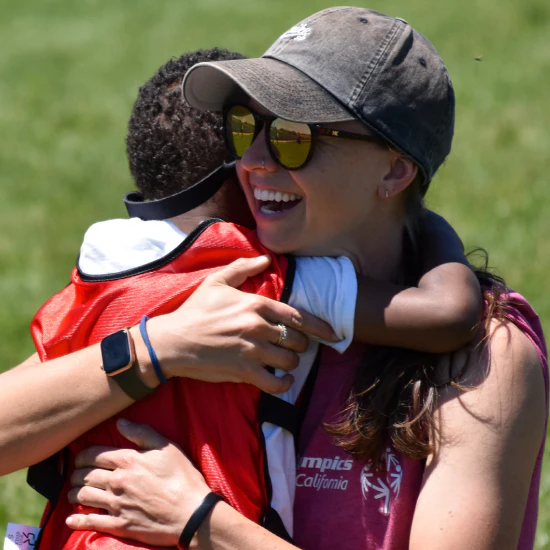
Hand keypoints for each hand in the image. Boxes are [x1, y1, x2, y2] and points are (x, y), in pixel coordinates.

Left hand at [67, 419, 208, 545]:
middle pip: (86, 475)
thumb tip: (120, 422)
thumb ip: (141, 432)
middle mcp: (117, 481)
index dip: (82, 456)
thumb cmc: (182, 476)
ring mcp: (116, 504)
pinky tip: (71, 519)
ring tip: (73, 492)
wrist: (191, 512)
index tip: (79, 458)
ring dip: (74, 493)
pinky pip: (91, 522)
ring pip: (84, 497)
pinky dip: (77, 520)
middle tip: (75, 474)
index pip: (94, 455)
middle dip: (77, 474)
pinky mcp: (119, 525)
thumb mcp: (166, 447)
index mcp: (127, 460)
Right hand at [146, 255, 337, 393]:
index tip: (332, 334)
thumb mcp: (217, 282)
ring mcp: (252, 350)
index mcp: (256, 304)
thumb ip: (243, 267)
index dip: (320, 327)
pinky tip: (283, 381)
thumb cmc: (195, 311)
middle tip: (292, 347)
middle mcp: (258, 327)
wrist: (173, 341)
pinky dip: (284, 384)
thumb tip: (266, 259)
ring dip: (291, 364)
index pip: (298, 317)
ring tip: (284, 363)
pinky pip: (276, 383)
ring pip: (289, 362)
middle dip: (300, 346)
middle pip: (297, 341)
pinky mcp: (244, 371)